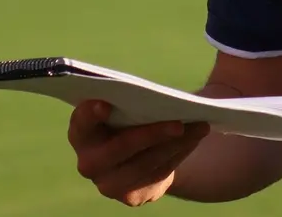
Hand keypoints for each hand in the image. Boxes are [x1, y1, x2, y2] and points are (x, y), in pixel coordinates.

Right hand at [68, 100, 210, 206]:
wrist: (144, 153)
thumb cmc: (134, 117)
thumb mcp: (130, 103)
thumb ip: (133, 94)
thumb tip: (176, 85)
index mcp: (82, 132)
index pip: (81, 122)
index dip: (90, 114)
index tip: (106, 104)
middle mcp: (89, 161)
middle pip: (120, 147)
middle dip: (152, 134)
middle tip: (179, 123)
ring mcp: (108, 183)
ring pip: (145, 163)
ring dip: (175, 144)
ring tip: (200, 127)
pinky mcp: (130, 196)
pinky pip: (157, 175)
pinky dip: (179, 154)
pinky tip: (194, 139)